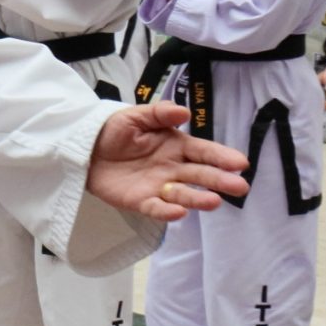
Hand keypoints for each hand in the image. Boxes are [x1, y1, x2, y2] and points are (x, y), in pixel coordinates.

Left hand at [86, 102, 250, 221]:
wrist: (85, 148)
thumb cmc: (114, 130)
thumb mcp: (135, 116)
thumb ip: (159, 114)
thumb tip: (184, 112)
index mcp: (176, 146)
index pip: (204, 151)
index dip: (222, 157)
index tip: (240, 163)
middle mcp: (173, 168)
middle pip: (200, 175)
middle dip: (220, 181)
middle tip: (240, 187)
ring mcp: (158, 187)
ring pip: (183, 194)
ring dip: (198, 198)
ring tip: (214, 202)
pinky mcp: (140, 201)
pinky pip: (156, 208)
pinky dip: (167, 212)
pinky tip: (179, 213)